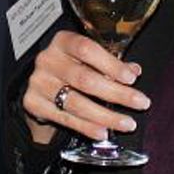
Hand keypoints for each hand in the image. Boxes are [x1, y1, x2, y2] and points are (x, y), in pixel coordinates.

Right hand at [20, 30, 149, 144]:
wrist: (41, 84)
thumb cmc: (71, 67)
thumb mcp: (89, 60)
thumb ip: (111, 64)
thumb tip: (134, 71)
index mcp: (63, 41)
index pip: (87, 49)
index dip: (110, 64)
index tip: (132, 78)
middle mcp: (47, 59)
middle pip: (84, 79)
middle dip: (117, 94)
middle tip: (141, 103)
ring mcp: (38, 82)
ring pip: (76, 103)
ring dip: (106, 116)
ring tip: (127, 124)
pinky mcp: (33, 103)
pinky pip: (65, 118)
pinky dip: (86, 127)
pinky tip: (103, 132)